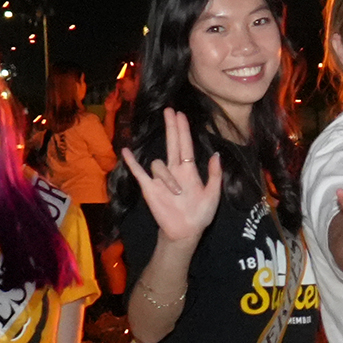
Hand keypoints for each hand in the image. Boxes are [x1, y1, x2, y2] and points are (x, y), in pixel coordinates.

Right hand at [120, 108, 226, 248]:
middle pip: (172, 143)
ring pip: (159, 164)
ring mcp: (160, 178)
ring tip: (176, 193)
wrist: (185, 232)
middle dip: (171, 127)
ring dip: (167, 177)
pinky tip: (126, 150)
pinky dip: (132, 162)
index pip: (185, 145)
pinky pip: (139, 172)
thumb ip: (215, 174)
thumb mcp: (213, 194)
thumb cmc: (200, 214)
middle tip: (169, 110)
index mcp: (189, 170)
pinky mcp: (149, 188)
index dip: (183, 130)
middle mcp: (174, 170)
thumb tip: (216, 154)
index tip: (181, 114)